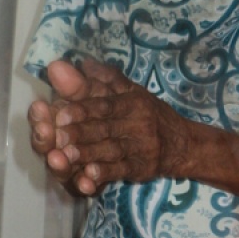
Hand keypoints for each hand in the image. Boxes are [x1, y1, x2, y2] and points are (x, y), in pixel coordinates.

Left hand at [29, 59, 185, 195]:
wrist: (182, 143)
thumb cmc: (149, 114)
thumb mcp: (132, 92)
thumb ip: (105, 79)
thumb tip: (82, 61)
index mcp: (133, 102)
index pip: (105, 105)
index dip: (82, 109)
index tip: (59, 114)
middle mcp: (139, 123)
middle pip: (105, 128)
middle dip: (80, 132)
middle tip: (56, 136)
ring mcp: (142, 147)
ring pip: (111, 149)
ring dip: (88, 153)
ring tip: (65, 156)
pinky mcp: (142, 168)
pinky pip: (122, 170)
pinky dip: (105, 174)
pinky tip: (88, 176)